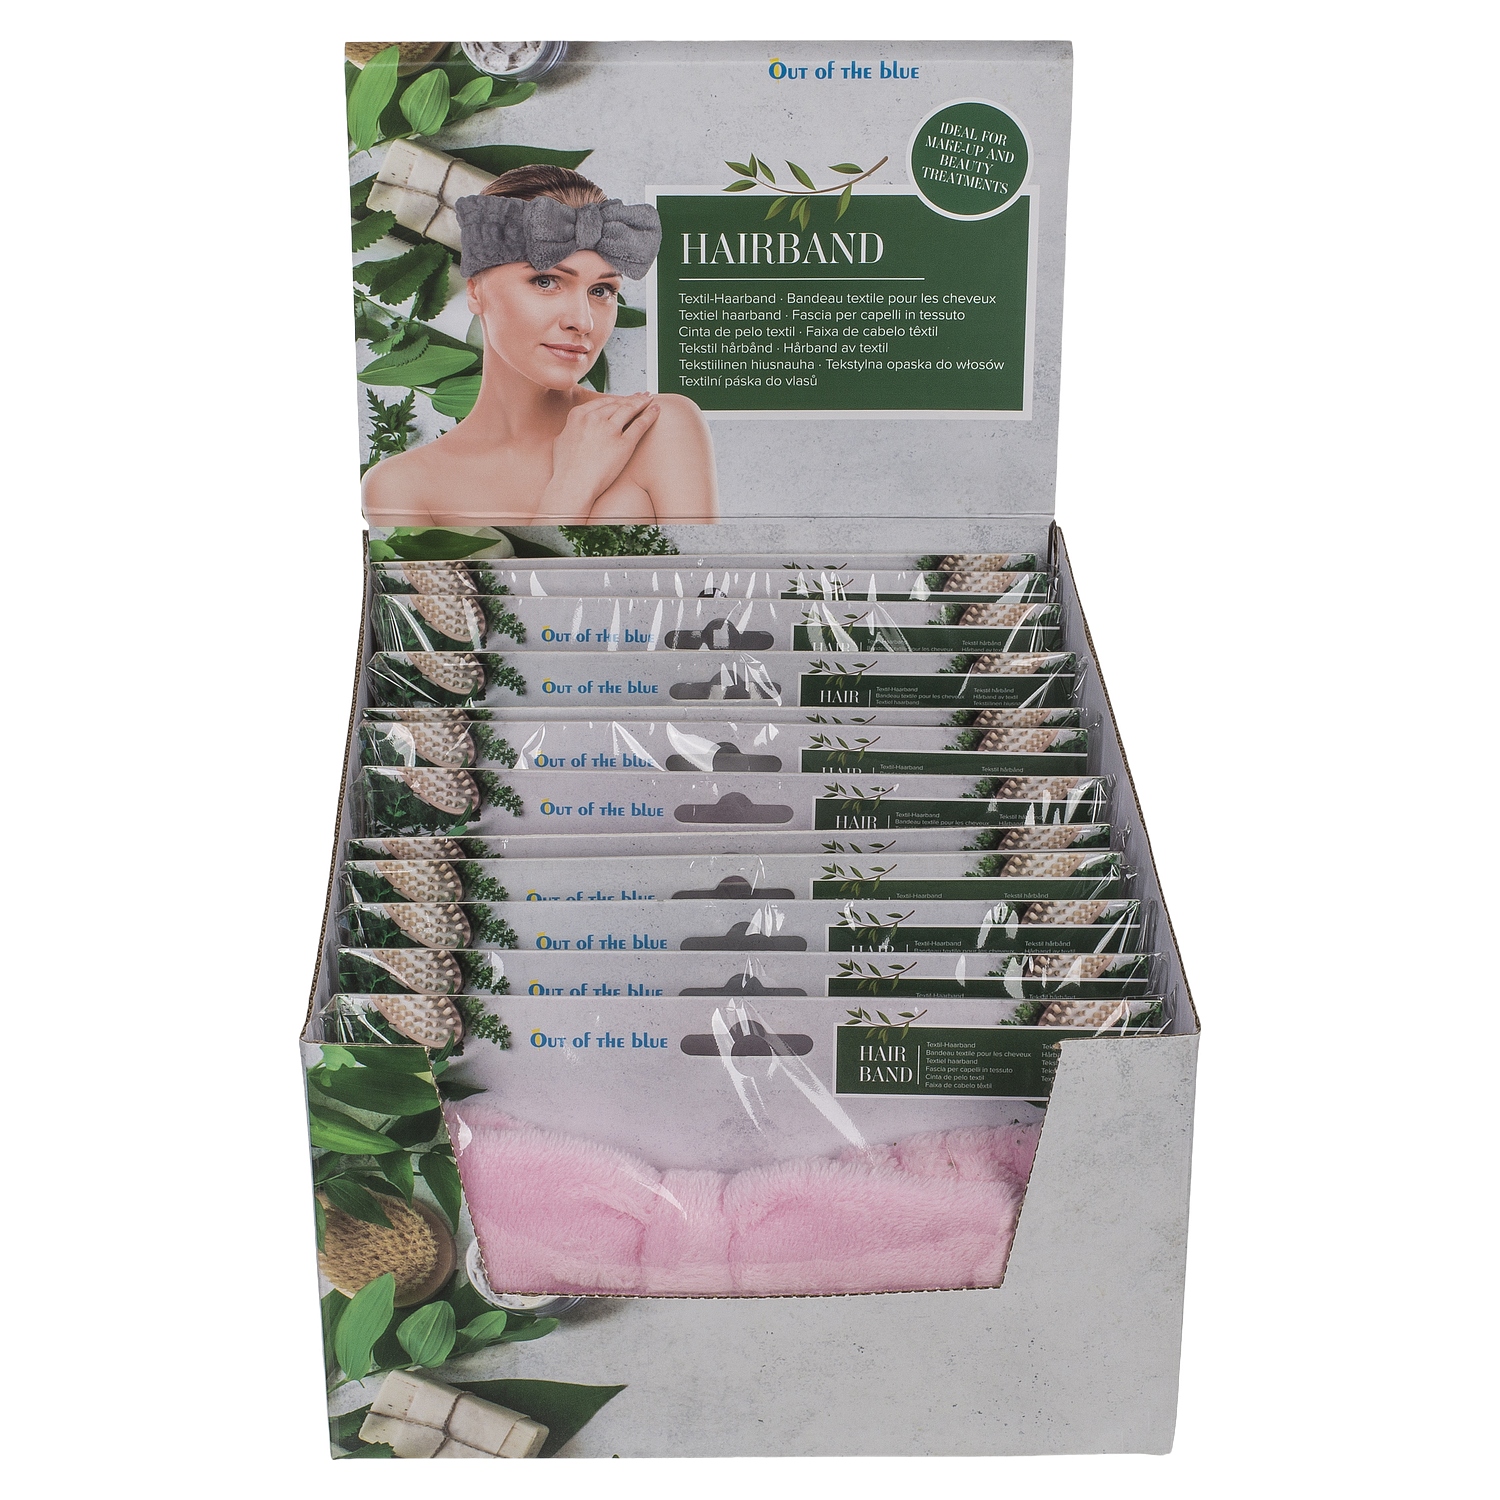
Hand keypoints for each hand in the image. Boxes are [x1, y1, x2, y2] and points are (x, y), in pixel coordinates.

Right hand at [543, 394, 660, 510]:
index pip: (602, 402)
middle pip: (617, 404)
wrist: (572, 485)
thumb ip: (571, 429)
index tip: (623, 399)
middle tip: (641, 397)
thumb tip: (574, 427)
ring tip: (650, 400)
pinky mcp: (624, 444)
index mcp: (578, 415)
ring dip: (642, 402)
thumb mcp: (561, 441)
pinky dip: (649, 415)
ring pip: (629, 409)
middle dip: (631, 399)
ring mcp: (610, 430)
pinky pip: (639, 425)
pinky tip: (655, 410)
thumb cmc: (565, 469)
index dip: (616, 399)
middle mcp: (594, 418)